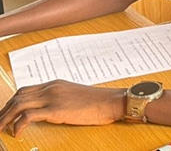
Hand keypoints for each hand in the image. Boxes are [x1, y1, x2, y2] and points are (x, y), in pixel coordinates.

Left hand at [0, 80, 124, 136]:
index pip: (25, 90)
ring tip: (0, 129)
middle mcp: (51, 88)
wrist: (112, 102)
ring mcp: (52, 98)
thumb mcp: (75, 96)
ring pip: (18, 105)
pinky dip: (18, 125)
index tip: (6, 113)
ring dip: (5, 118)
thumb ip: (60, 99)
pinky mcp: (56, 110)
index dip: (12, 102)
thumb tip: (49, 111)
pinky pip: (28, 116)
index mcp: (55, 84)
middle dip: (4, 111)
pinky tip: (17, 133)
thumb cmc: (99, 102)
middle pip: (18, 96)